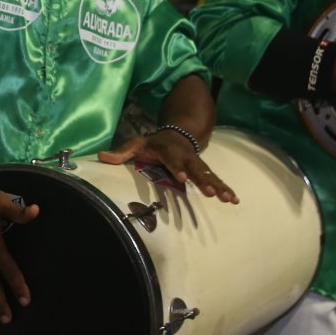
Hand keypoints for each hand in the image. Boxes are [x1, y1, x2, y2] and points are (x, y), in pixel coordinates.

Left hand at [99, 130, 238, 203]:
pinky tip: (234, 200)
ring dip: (218, 186)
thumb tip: (101, 157)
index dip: (177, 168)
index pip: (172, 160)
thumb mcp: (136, 144)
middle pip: (195, 168)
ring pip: (209, 175)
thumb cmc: (154, 144)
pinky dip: (225, 188)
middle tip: (210, 192)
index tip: (182, 178)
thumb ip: (121, 152)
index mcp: (168, 151)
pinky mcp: (204, 170)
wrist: (177, 134)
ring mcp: (196, 163)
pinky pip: (216, 179)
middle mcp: (185, 157)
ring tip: (228, 198)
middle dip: (202, 180)